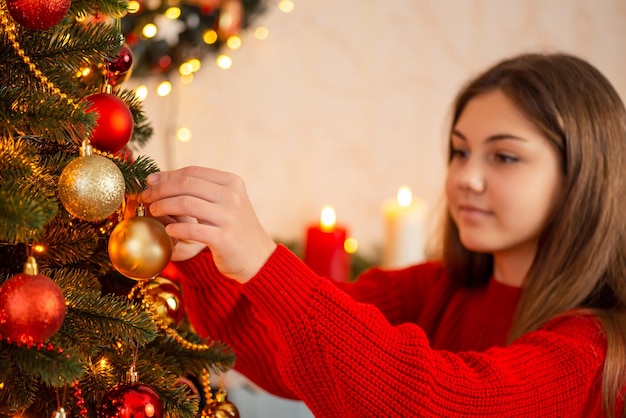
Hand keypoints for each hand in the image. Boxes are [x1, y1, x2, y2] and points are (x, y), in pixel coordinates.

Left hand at [141, 166, 276, 282]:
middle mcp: (232, 196)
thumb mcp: (224, 203)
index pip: (193, 172)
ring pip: (186, 203)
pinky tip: (168, 231)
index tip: (150, 182)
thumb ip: (198, 189)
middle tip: (147, 197)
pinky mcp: (224, 238)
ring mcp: (229, 217)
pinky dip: (175, 229)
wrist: (258, 257)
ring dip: (163, 206)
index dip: (167, 175)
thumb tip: (157, 178)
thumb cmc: (234, 228)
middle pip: (186, 184)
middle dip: (161, 189)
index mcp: (232, 182)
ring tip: (154, 211)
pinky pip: (191, 229)